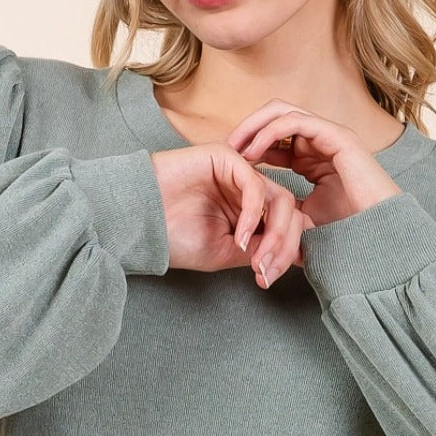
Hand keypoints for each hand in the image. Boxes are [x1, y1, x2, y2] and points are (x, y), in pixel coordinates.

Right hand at [150, 143, 313, 287]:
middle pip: (290, 211)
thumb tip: (296, 256)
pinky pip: (256, 185)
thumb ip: (259, 249)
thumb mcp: (225, 252)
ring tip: (256, 257)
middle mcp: (248, 189)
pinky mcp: (228, 158)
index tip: (268, 278)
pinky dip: (254, 214)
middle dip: (283, 246)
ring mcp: (240, 172)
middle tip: (264, 270)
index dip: (285, 252)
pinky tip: (240, 236)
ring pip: (280, 198)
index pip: (286, 224)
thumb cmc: (174, 237)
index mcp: (249, 210)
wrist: (139, 221)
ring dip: (274, 233)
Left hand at [224, 101, 403, 227]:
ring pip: (282, 112)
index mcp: (311, 157)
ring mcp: (330, 135)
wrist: (376, 235)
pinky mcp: (337, 135)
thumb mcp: (301, 217)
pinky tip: (253, 152)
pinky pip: (296, 121)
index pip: (274, 138)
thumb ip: (281, 205)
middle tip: (225, 147)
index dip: (249, 145)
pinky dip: (270, 132)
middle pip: (275, 117)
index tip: (227, 162)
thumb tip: (257, 210)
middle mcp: (320, 141)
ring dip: (254, 126)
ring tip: (234, 146)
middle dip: (247, 129)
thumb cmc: (345, 231)